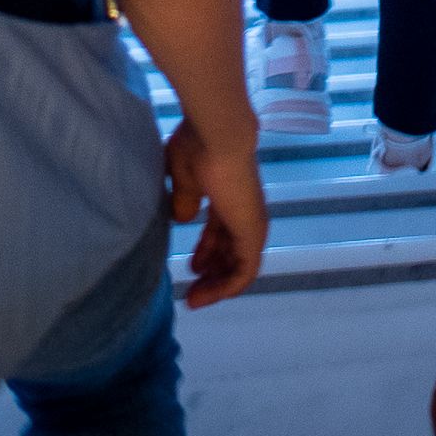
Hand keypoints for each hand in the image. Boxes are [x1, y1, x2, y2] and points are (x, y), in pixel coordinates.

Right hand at [163, 122, 267, 306]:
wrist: (218, 136)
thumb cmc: (197, 148)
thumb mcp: (183, 178)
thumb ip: (185, 199)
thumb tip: (183, 219)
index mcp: (227, 197)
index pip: (221, 231)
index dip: (206, 251)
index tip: (190, 268)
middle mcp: (243, 212)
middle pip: (230, 250)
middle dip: (211, 271)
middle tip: (191, 288)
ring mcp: (250, 223)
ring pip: (239, 265)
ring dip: (218, 285)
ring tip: (195, 299)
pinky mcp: (253, 234)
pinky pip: (244, 271)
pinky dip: (227, 287)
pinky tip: (206, 296)